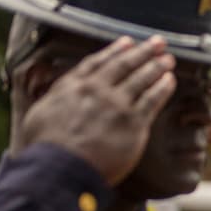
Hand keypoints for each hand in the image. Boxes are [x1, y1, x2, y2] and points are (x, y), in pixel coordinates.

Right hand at [18, 36, 175, 186]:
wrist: (60, 167)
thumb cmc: (46, 147)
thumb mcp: (40, 114)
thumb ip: (57, 100)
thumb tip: (59, 97)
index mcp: (72, 86)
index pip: (98, 63)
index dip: (115, 51)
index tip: (127, 43)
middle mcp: (96, 90)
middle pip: (124, 65)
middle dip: (143, 52)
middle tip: (158, 43)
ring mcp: (117, 104)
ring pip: (141, 79)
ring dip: (157, 66)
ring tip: (168, 59)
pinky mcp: (134, 122)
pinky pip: (152, 99)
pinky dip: (163, 87)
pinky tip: (170, 80)